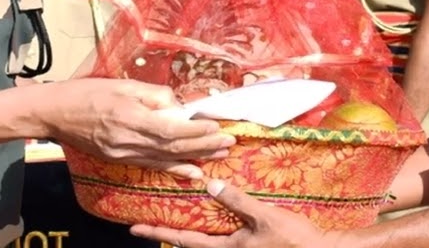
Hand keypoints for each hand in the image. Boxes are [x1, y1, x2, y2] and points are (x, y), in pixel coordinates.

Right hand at [41, 78, 235, 179]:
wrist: (56, 113)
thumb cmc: (88, 93)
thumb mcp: (123, 84)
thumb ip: (153, 94)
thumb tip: (177, 105)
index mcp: (130, 117)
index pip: (171, 129)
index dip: (196, 131)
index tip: (216, 127)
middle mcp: (129, 141)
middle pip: (173, 146)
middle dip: (204, 146)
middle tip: (228, 142)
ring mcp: (124, 154)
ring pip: (166, 159)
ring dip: (195, 157)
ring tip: (220, 154)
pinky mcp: (119, 160)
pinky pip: (152, 165)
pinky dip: (174, 170)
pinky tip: (192, 172)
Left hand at [131, 179, 339, 247]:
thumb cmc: (293, 240)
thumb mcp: (264, 217)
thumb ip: (237, 202)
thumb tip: (209, 185)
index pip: (185, 240)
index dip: (159, 232)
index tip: (135, 227)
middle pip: (189, 244)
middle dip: (167, 233)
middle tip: (145, 223)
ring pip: (204, 243)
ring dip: (186, 232)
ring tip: (170, 219)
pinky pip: (219, 240)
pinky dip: (207, 230)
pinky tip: (209, 218)